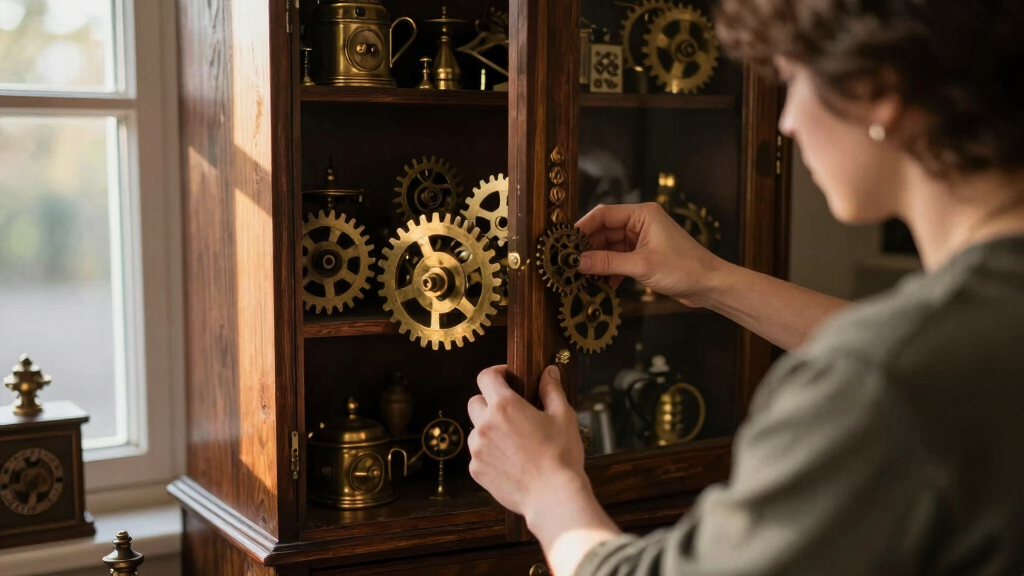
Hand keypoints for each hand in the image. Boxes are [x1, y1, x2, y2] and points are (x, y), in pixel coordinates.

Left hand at [467, 365, 587, 518]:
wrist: (553, 497)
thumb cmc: (561, 455)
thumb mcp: (563, 416)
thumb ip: (552, 389)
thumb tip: (548, 372)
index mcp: (504, 406)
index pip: (486, 376)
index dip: (496, 373)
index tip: (508, 378)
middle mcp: (484, 424)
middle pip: (475, 401)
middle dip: (490, 401)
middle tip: (512, 411)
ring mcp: (477, 449)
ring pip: (475, 429)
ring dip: (488, 428)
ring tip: (513, 440)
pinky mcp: (476, 470)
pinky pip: (477, 453)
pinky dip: (489, 453)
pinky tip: (511, 460)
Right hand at [576, 203, 723, 305]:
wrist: (710, 285)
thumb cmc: (683, 269)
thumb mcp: (641, 265)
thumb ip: (607, 262)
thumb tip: (577, 262)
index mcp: (642, 214)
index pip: (603, 214)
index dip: (582, 228)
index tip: (564, 243)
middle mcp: (641, 222)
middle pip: (604, 231)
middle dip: (588, 248)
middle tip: (569, 264)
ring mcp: (643, 239)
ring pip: (611, 247)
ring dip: (599, 262)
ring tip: (583, 277)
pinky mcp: (646, 255)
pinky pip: (620, 258)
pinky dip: (611, 270)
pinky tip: (605, 284)